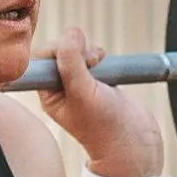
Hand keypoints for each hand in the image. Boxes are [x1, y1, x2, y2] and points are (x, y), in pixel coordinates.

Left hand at [36, 29, 165, 176]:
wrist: (134, 144)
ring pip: (77, 51)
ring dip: (89, 51)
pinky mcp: (97, 79)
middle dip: (76, 49)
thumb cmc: (106, 128)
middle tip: (92, 62)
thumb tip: (71, 32)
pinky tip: (107, 66)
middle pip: (60, 51)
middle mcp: (61, 88)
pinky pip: (91, 56)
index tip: (76, 58)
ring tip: (100, 64)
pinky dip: (99, 55)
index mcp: (49, 94)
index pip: (42, 59)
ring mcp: (80, 83)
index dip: (58, 50)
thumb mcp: (83, 93)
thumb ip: (72, 63)